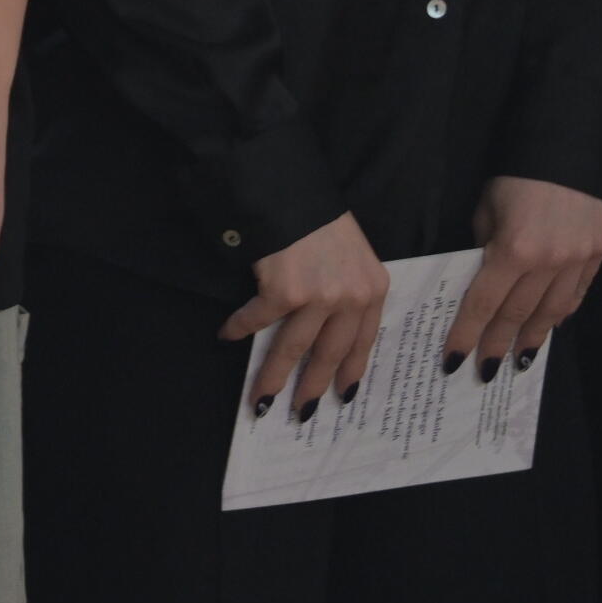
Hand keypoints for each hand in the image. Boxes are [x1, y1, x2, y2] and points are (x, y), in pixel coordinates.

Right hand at [223, 212, 385, 420]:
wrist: (288, 189)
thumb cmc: (318, 218)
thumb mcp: (350, 254)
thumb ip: (348, 288)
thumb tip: (328, 326)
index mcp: (373, 288)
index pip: (364, 342)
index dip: (351, 371)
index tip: (344, 396)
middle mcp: (352, 297)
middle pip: (330, 353)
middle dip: (313, 386)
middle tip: (301, 412)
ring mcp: (319, 296)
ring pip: (295, 347)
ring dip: (275, 375)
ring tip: (263, 397)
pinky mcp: (284, 290)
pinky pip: (259, 318)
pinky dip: (240, 327)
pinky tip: (228, 335)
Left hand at [445, 176, 601, 374]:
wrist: (562, 153)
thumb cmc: (511, 180)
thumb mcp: (484, 212)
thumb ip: (483, 250)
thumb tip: (477, 283)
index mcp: (513, 250)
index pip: (484, 304)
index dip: (467, 333)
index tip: (454, 360)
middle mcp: (549, 262)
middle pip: (518, 315)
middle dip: (498, 345)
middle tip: (484, 370)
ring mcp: (578, 261)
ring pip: (552, 312)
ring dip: (532, 338)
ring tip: (519, 361)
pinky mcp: (597, 256)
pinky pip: (575, 295)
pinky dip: (560, 314)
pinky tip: (547, 327)